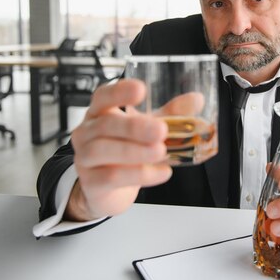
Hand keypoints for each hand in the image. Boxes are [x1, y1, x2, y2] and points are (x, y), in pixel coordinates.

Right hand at [65, 79, 171, 221]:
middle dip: (134, 127)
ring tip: (161, 152)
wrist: (106, 190)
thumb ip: (170, 114)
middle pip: (105, 124)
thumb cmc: (124, 152)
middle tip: (161, 130)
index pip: (103, 96)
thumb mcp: (147, 129)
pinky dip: (139, 175)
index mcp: (100, 112)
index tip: (141, 90)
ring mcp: (84, 158)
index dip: (119, 92)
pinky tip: (161, 173)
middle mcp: (87, 132)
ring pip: (103, 151)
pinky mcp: (90, 182)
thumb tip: (196, 100)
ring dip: (135, 151)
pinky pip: (111, 177)